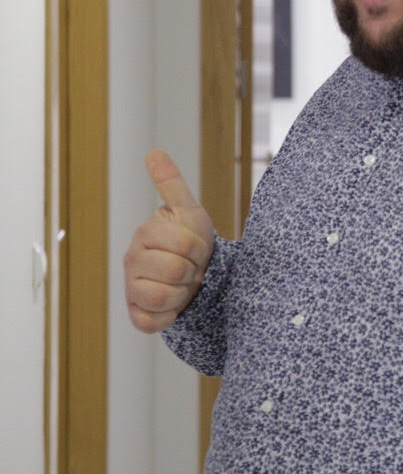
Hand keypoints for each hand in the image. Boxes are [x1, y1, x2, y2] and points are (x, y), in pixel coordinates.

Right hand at [123, 150, 216, 333]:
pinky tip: (173, 303)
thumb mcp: (188, 211)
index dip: (200, 249)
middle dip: (193, 271)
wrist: (197, 277)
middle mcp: (132, 260)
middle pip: (176, 272)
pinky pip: (154, 321)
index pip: (186, 245)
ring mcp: (132, 288)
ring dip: (183, 293)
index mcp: (145, 234)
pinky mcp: (137, 315)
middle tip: (190, 267)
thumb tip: (154, 152)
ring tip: (182, 285)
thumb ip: (172, 184)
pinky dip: (171, 315)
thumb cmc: (192, 242)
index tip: (196, 248)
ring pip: (164, 296)